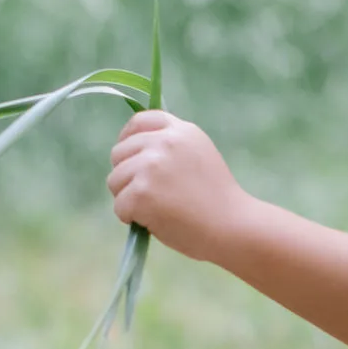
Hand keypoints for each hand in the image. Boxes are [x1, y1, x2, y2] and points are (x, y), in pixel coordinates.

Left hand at [107, 110, 247, 262]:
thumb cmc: (218, 200)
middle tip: (149, 196)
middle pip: (119, 152)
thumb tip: (135, 150)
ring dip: (128, 198)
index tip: (129, 156)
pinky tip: (154, 222)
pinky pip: (119, 206)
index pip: (140, 121)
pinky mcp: (141, 192)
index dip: (128, 138)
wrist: (232, 227)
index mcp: (181, 132)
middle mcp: (164, 142)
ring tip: (155, 210)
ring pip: (115, 180)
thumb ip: (173, 147)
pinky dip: (131, 218)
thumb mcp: (200, 157)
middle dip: (127, 175)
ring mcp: (151, 166)